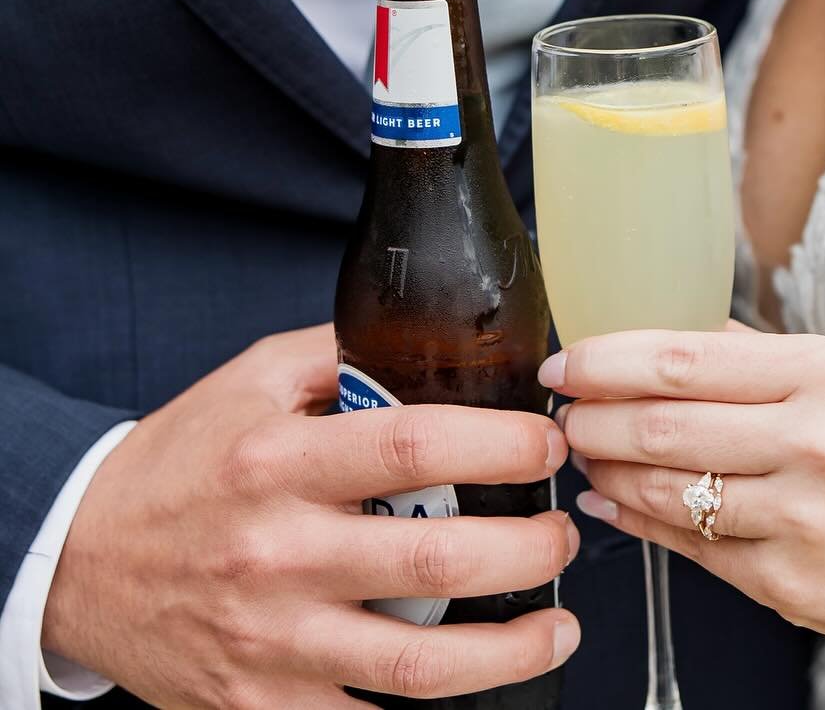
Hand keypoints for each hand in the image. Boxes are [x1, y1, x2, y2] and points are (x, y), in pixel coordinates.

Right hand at [43, 326, 580, 707]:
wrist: (79, 561)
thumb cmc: (178, 463)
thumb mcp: (252, 380)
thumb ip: (339, 355)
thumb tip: (431, 333)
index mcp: (281, 461)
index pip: (414, 446)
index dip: (500, 445)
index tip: (548, 444)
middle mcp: (278, 553)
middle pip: (435, 561)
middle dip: (527, 549)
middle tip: (564, 533)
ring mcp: (270, 640)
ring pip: (415, 665)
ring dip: (509, 651)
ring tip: (558, 627)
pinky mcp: (260, 704)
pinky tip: (479, 682)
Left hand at [544, 326, 824, 654]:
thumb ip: (760, 360)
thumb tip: (666, 334)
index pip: (681, 358)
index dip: (605, 358)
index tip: (566, 358)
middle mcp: (813, 444)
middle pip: (660, 425)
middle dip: (589, 416)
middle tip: (558, 408)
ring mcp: (802, 523)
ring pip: (666, 492)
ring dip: (607, 469)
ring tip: (583, 450)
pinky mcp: (793, 588)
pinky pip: (695, 551)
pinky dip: (641, 523)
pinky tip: (614, 504)